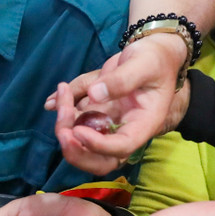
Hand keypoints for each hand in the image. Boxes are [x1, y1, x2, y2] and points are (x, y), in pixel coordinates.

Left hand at [47, 36, 190, 174]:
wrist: (153, 55)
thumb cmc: (154, 60)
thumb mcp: (143, 64)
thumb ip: (121, 79)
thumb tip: (94, 94)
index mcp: (143, 124)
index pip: (122, 147)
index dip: (98, 145)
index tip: (78, 130)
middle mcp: (125, 131)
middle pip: (100, 160)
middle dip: (76, 152)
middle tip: (62, 131)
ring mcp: (109, 126)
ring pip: (83, 145)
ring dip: (65, 127)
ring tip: (62, 93)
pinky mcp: (96, 116)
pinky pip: (74, 123)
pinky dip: (62, 112)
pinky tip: (60, 93)